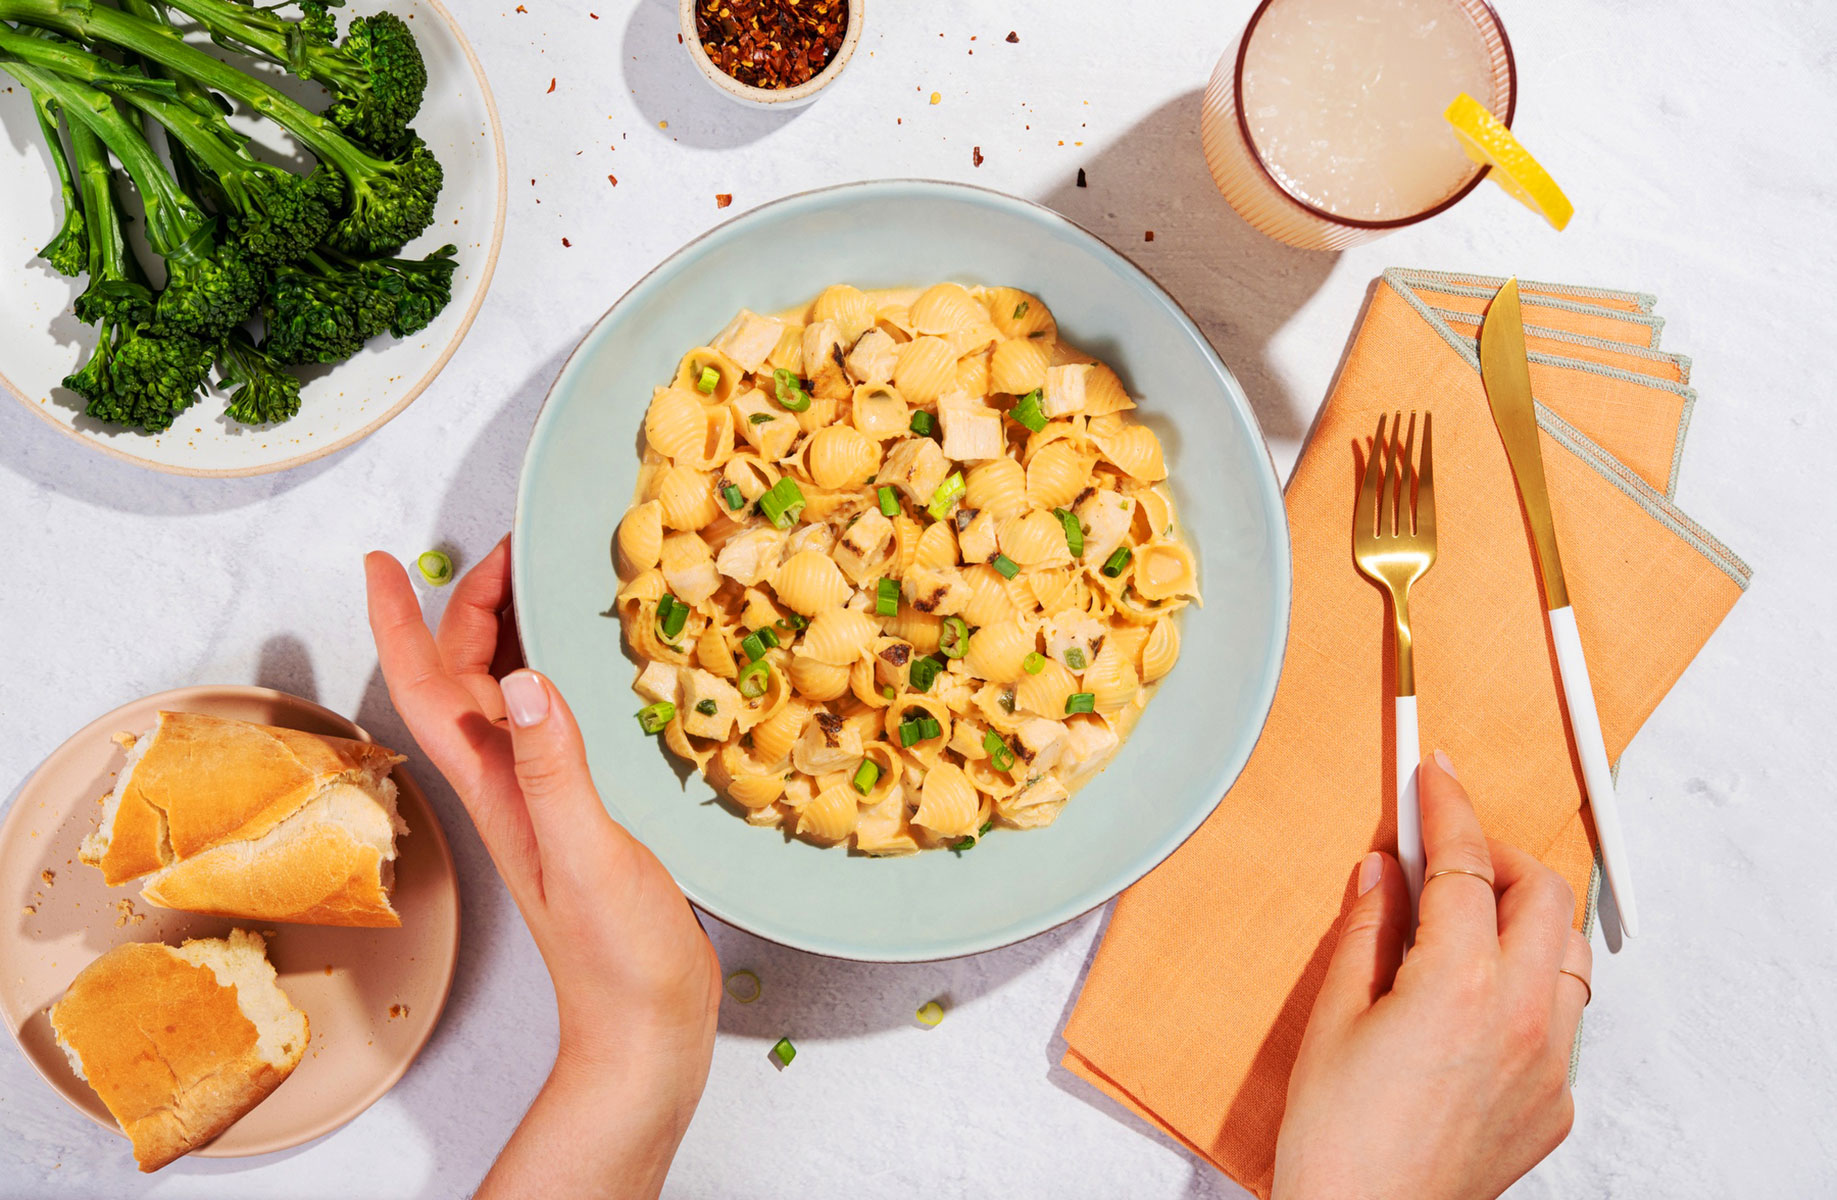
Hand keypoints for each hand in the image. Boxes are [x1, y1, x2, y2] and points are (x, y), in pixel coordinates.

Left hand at [365, 538, 720, 1199]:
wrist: (645, 1022)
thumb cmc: (612, 952)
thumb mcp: (584, 850)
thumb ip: (555, 767)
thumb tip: (526, 676)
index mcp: (493, 783)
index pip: (426, 687)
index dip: (399, 622)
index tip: (384, 561)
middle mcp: (509, 782)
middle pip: (467, 677)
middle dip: (472, 606)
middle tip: (510, 549)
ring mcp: (546, 797)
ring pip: (512, 695)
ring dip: (517, 633)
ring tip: (549, 584)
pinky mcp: (587, 810)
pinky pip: (560, 721)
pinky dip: (568, 676)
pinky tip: (604, 666)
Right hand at [1272, 751, 1591, 1199]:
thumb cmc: (1338, 1137)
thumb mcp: (1333, 1016)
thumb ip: (1366, 931)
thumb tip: (1381, 873)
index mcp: (1459, 985)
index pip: (1466, 864)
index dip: (1448, 808)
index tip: (1435, 777)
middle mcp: (1521, 1018)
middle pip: (1543, 894)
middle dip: (1500, 856)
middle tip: (1450, 852)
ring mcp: (1548, 1064)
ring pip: (1566, 954)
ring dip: (1525, 917)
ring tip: (1468, 920)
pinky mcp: (1554, 1103)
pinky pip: (1561, 1017)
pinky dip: (1528, 985)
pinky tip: (1476, 999)